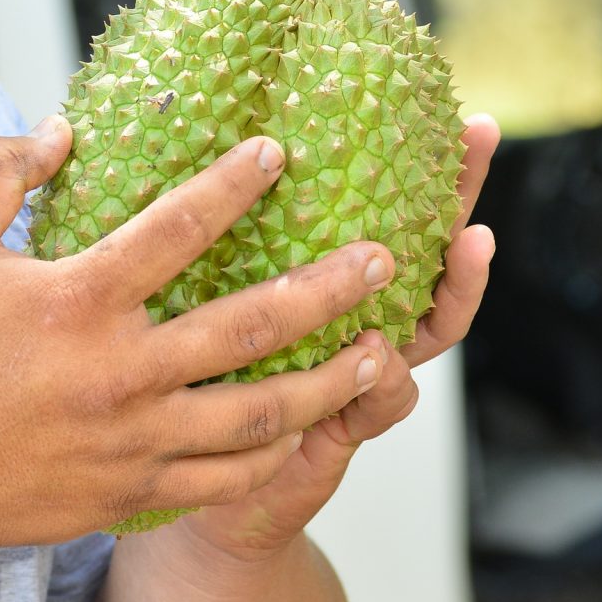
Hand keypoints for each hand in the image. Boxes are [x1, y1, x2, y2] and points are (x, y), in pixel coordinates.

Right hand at [0, 117, 397, 550]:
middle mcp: (117, 374)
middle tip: (383, 259)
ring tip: (379, 352)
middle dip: (326, 290)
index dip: (231, 185)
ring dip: (326, 383)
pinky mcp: (130, 493)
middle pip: (247, 327)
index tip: (279, 152)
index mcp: (75, 302)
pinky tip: (307, 427)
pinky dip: (273, 453)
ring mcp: (130, 443)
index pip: (174, 230)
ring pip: (255, 415)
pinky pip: (223, 479)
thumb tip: (63, 128)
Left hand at [171, 114, 500, 561]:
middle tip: (479, 138)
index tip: (454, 111)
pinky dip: (385, 379)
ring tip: (468, 244)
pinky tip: (379, 354)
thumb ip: (186, 230)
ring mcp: (360, 373)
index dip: (426, 165)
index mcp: (320, 278)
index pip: (389, 208)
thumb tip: (122, 138)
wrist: (185, 489)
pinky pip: (381, 401)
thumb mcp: (183, 292)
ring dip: (453, 286)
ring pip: (427, 327)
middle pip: (428, 248)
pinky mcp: (342, 427)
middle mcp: (357, 319)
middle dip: (460, 194)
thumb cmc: (176, 378)